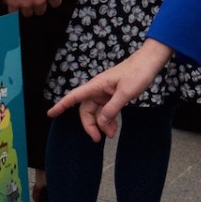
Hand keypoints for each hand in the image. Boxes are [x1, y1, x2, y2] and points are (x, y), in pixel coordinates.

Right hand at [0, 0, 70, 16]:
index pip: (56, 3)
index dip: (53, 0)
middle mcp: (39, 0)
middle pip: (41, 11)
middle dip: (39, 6)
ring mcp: (26, 3)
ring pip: (28, 13)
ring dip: (27, 9)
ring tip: (24, 2)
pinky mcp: (13, 3)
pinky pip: (13, 13)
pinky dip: (13, 10)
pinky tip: (12, 4)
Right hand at [47, 39, 172, 140]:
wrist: (150, 62)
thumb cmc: (138, 73)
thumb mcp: (125, 93)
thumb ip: (112, 109)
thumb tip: (100, 122)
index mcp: (97, 85)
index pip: (75, 96)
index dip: (62, 105)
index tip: (50, 113)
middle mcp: (99, 89)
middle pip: (86, 109)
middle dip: (90, 124)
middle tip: (98, 139)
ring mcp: (106, 92)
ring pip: (97, 111)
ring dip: (102, 124)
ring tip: (112, 135)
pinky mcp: (114, 94)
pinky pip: (106, 109)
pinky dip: (109, 119)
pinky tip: (114, 128)